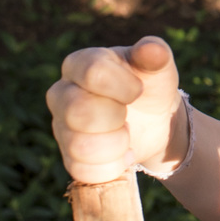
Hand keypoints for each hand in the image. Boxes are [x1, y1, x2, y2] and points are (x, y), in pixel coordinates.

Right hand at [46, 36, 185, 183]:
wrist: (154, 120)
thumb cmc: (150, 85)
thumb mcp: (158, 67)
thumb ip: (155, 54)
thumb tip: (152, 49)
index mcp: (80, 63)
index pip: (91, 73)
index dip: (122, 86)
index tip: (138, 90)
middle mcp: (61, 93)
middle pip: (78, 112)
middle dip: (115, 118)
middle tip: (127, 114)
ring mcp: (61, 127)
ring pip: (79, 146)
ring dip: (116, 145)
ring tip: (126, 135)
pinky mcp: (68, 157)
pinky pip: (82, 171)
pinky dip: (112, 167)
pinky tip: (122, 154)